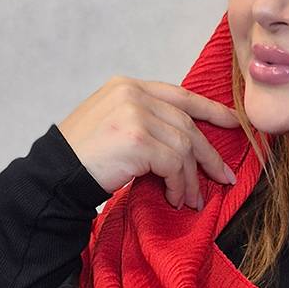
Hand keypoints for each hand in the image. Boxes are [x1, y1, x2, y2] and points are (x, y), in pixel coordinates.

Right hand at [57, 75, 240, 209]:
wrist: (53, 177)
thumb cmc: (84, 159)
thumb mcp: (114, 126)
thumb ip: (146, 121)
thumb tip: (188, 141)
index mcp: (128, 87)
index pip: (180, 95)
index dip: (211, 109)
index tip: (235, 123)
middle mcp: (133, 95)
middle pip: (187, 125)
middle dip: (208, 155)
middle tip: (224, 177)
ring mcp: (134, 115)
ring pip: (184, 148)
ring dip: (190, 179)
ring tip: (189, 200)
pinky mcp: (137, 140)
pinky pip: (174, 164)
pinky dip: (178, 185)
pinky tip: (173, 198)